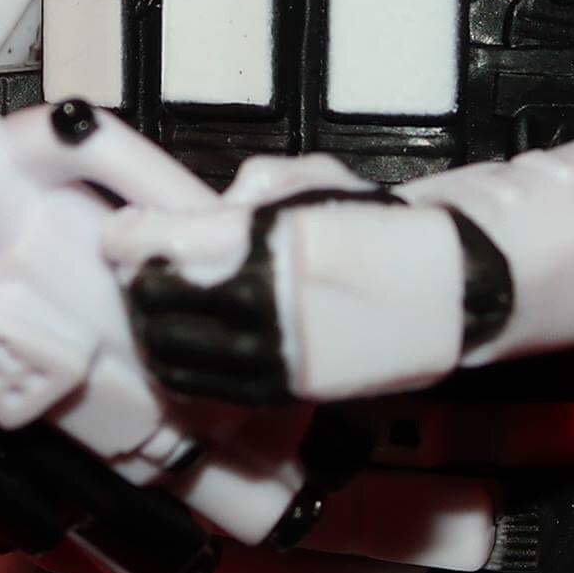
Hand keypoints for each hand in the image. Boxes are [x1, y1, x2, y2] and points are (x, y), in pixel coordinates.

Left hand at [104, 163, 501, 404]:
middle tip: (133, 266)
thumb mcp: (321, 181)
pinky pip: (205, 386)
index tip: (121, 232)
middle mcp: (267, 307)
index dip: (131, 238)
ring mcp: (274, 357)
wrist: (453, 287)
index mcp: (271, 246)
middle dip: (137, 282)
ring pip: (174, 351)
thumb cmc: (382, 226)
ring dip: (152, 326)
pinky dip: (178, 364)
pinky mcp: (284, 391)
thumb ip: (259, 185)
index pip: (168, 246)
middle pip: (159, 302)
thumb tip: (210, 206)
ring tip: (153, 305)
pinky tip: (178, 344)